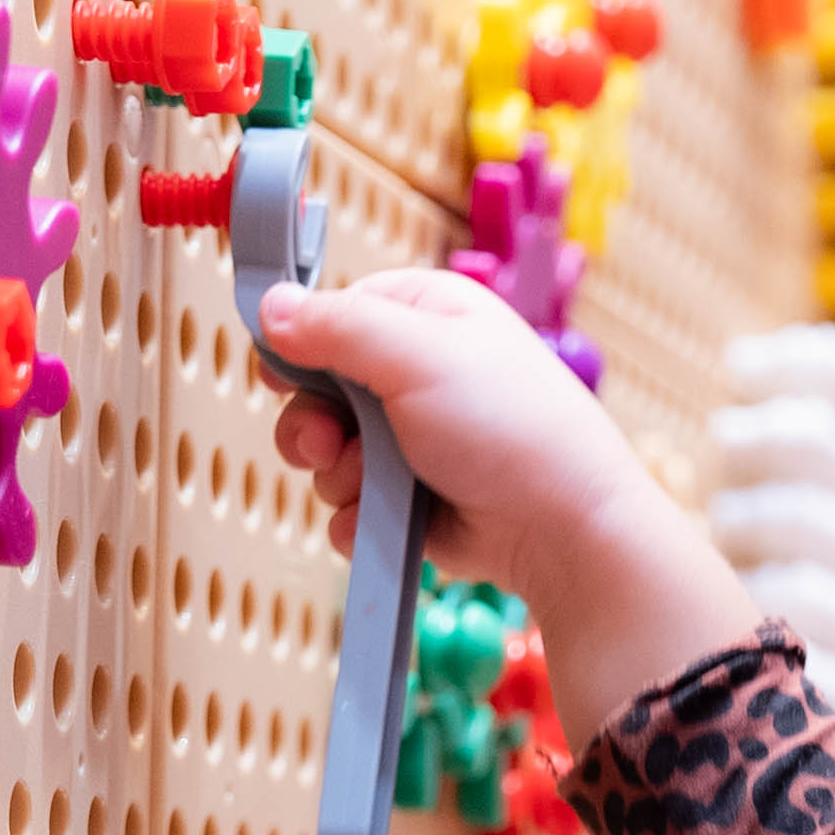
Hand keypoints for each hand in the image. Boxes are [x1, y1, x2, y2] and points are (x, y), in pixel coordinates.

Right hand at [261, 269, 619, 578]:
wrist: (563, 528)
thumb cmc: (512, 427)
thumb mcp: (419, 355)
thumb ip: (338, 326)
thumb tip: (271, 305)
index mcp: (427, 316)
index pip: (333, 312)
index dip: (302, 342)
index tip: (285, 370)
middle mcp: (417, 374)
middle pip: (318, 389)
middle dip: (314, 422)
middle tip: (330, 441)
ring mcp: (412, 439)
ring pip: (327, 454)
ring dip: (339, 474)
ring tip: (379, 481)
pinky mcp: (407, 498)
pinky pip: (348, 506)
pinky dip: (360, 517)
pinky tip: (390, 518)